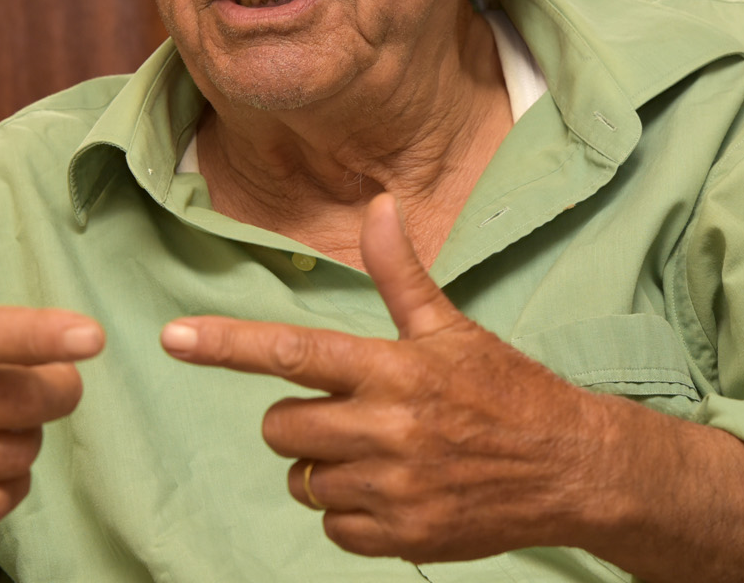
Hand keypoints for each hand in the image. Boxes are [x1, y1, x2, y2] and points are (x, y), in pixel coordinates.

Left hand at [159, 194, 607, 561]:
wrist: (571, 467)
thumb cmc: (505, 389)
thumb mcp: (450, 328)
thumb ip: (399, 274)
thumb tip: (377, 206)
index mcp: (392, 368)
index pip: (292, 353)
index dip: (226, 346)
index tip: (172, 338)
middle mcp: (387, 428)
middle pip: (284, 429)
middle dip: (298, 423)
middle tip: (347, 414)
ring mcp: (395, 487)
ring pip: (306, 481)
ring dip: (325, 469)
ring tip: (379, 453)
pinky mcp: (405, 536)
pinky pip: (334, 527)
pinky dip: (350, 513)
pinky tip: (392, 490)